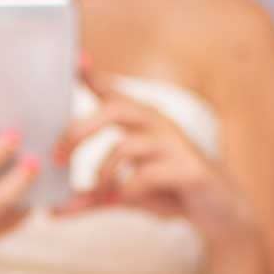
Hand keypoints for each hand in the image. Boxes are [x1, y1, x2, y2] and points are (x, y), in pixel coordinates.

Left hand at [52, 69, 256, 245]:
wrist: (221, 212)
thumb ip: (91, 198)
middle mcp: (158, 125)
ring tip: (96, 191)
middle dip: (79, 130)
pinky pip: (149, 173)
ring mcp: (175, 145)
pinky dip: (128, 188)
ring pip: (128, 144)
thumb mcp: (124, 195)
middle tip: (57, 157)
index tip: (70, 61)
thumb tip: (51, 211)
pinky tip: (123, 198)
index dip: (90, 75)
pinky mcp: (189, 169)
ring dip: (103, 169)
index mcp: (141, 122)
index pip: (111, 92)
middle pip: (113, 110)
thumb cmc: (169, 192)